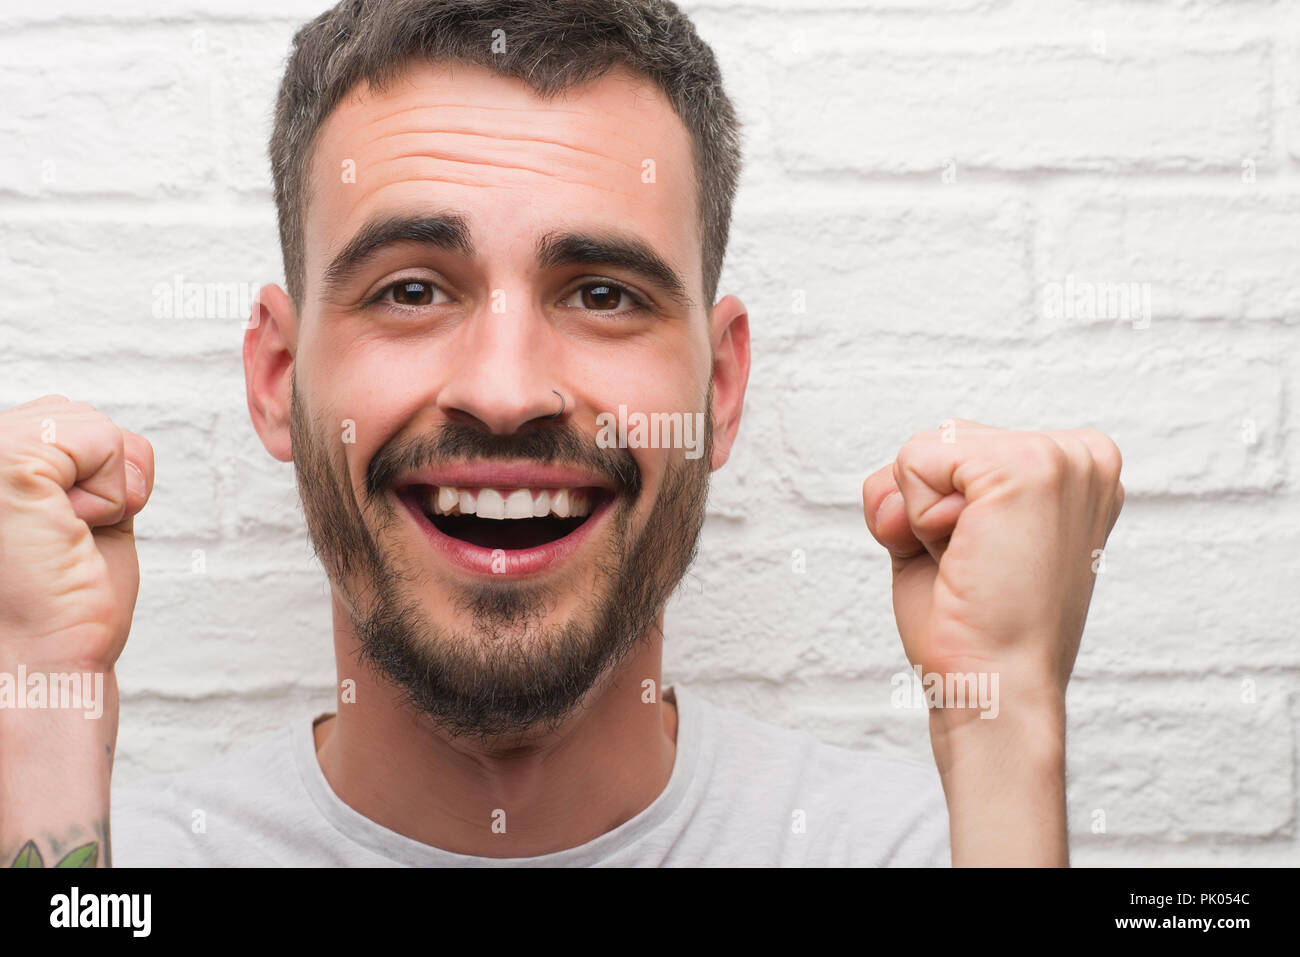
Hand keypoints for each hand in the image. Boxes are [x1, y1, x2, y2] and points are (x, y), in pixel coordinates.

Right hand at [0, 395, 154, 669]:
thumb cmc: (58, 612)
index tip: (59, 537)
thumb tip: (112, 436)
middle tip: (64, 540)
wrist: (41, 670)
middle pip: (75, 414)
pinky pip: (103, 439)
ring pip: (90, 422)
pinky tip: (74, 532)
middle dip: (101, 477)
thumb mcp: (77, 519)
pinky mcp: (6, 466)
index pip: (56, 419)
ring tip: (63, 537)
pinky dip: (114, 491)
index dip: (91, 478)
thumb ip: (78, 470)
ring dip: (107, 488)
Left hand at [862, 419, 1123, 726]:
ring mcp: (1061, 457)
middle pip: (937, 442)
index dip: (940, 509)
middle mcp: (1082, 455)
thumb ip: (927, 486)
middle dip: (923, 510)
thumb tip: (893, 497)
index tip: (984, 562)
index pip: (957, 447)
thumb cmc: (973, 627)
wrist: (994, 688)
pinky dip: (915, 519)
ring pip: (921, 450)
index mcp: (1076, 469)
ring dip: (918, 518)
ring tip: (968, 565)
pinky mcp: (1027, 467)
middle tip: (972, 569)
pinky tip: (960, 558)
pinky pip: (915, 462)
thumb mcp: (950, 535)